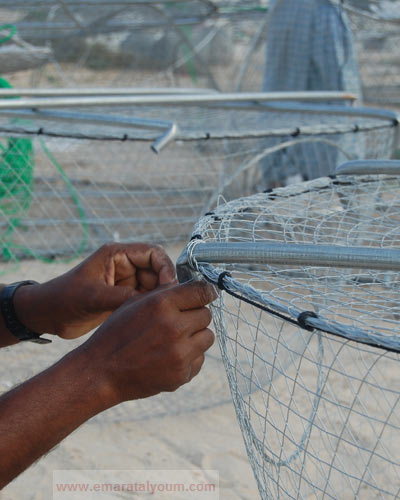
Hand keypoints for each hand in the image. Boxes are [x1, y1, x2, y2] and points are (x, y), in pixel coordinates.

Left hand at [14, 243, 175, 338]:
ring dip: (160, 298)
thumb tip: (154, 302)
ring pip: (154, 286)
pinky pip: (145, 299)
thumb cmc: (64, 299)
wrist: (46, 316)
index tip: (169, 287)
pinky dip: (151, 307)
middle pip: (157, 270)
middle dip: (165, 285)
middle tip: (169, 304)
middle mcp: (124, 265)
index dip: (165, 268)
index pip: (153, 253)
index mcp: (117, 255)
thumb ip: (125, 297)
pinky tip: (154, 319)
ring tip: (162, 314)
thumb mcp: (94, 297)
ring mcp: (125, 282)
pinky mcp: (123, 297)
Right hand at [79, 281, 216, 403]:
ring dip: (196, 336)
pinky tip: (170, 356)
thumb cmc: (116, 333)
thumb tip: (193, 288)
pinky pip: (200, 359)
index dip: (206, 292)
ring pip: (207, 337)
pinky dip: (190, 357)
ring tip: (175, 339)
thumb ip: (165, 294)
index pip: (202, 291)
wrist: (101, 371)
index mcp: (162, 304)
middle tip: (180, 321)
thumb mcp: (135, 302)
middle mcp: (174, 327)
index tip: (207, 294)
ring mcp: (180, 354)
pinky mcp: (181, 375)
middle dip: (195, 315)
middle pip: (206, 315)